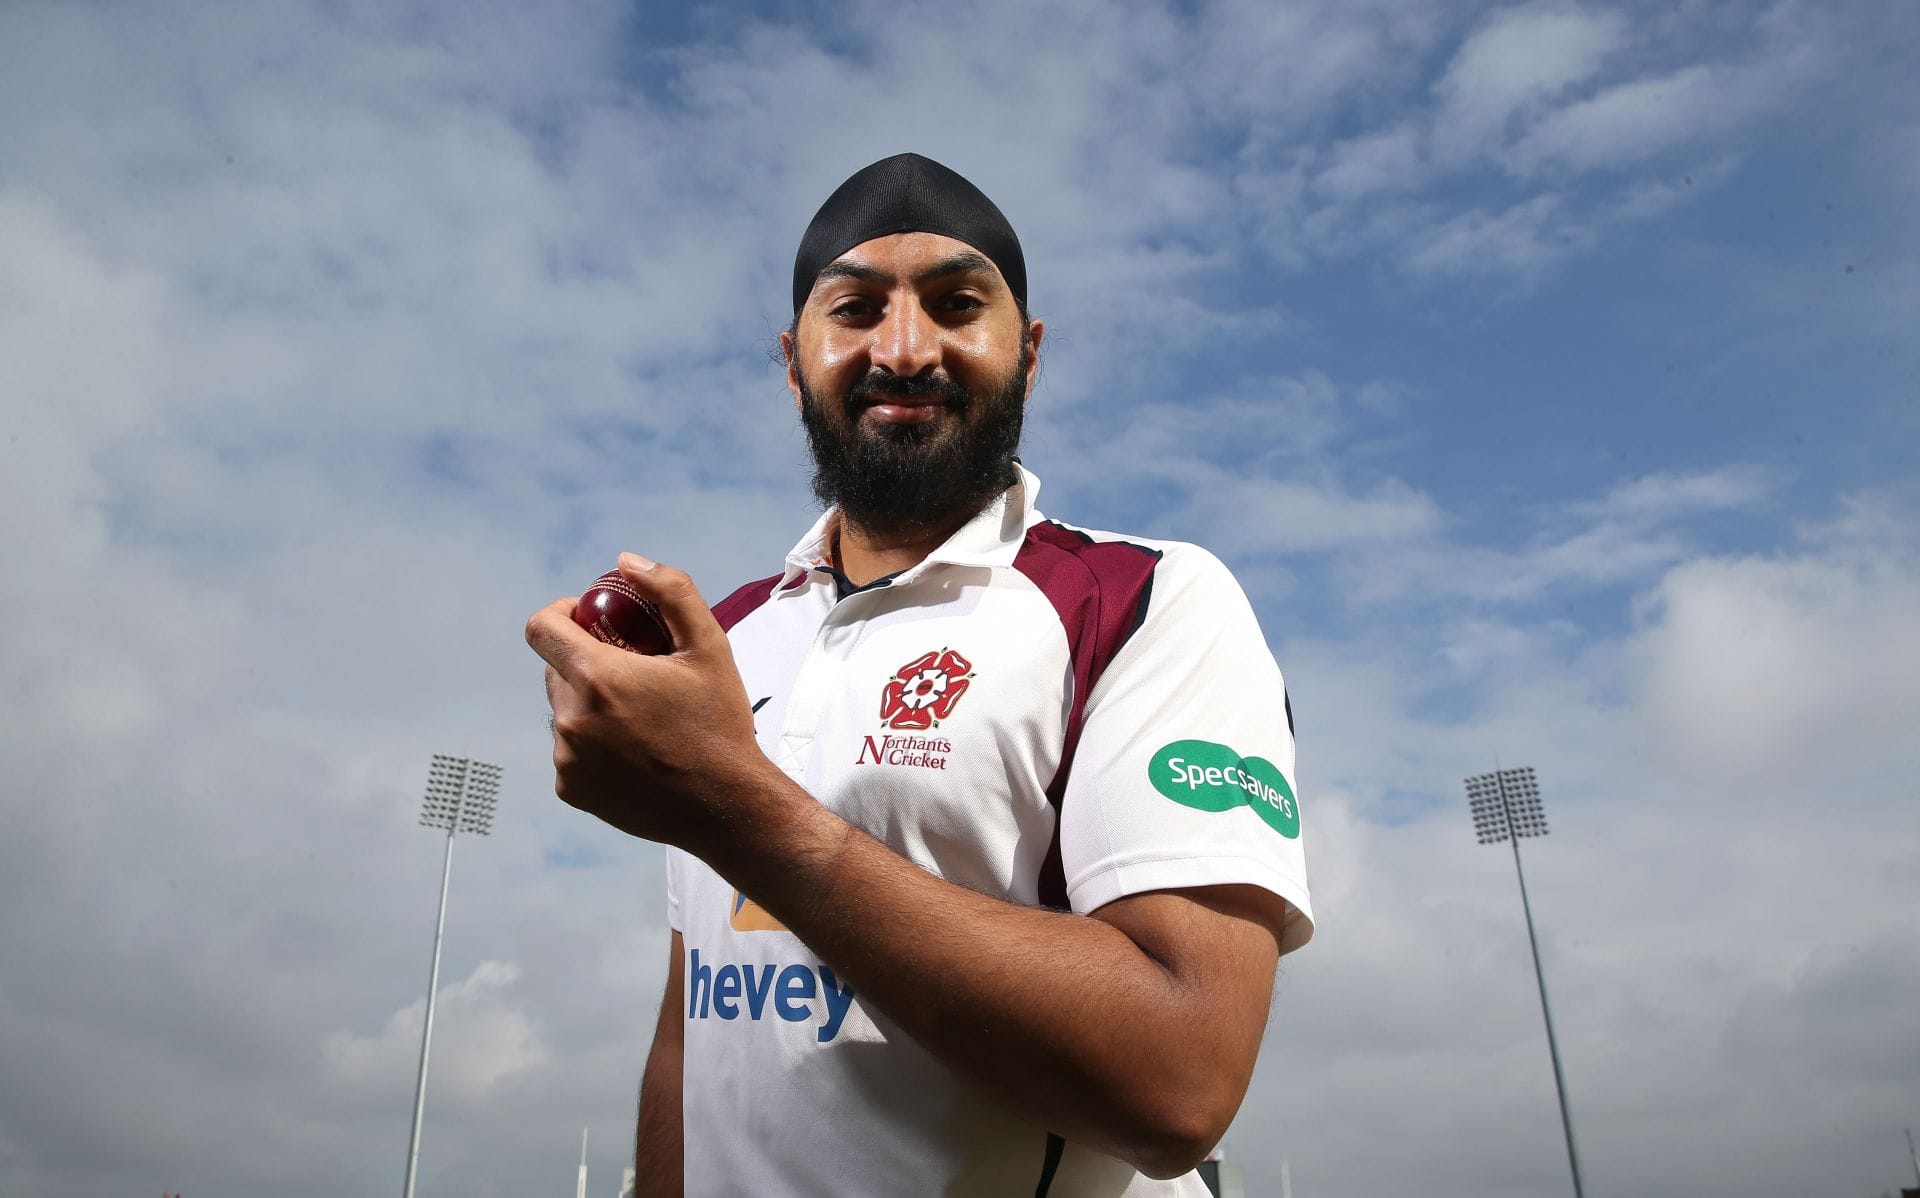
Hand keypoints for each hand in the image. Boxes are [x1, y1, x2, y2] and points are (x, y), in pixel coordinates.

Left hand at [526, 553, 770, 850]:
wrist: (727, 805)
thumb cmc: (720, 724)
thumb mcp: (710, 647)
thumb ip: (671, 592)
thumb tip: (627, 563)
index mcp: (598, 678)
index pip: (541, 628)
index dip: (559, 614)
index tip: (587, 618)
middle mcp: (571, 720)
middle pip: (555, 670)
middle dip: (584, 661)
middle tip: (631, 670)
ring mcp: (568, 759)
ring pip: (564, 712)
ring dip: (589, 704)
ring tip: (638, 716)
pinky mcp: (571, 791)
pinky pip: (570, 752)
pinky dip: (592, 744)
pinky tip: (633, 751)